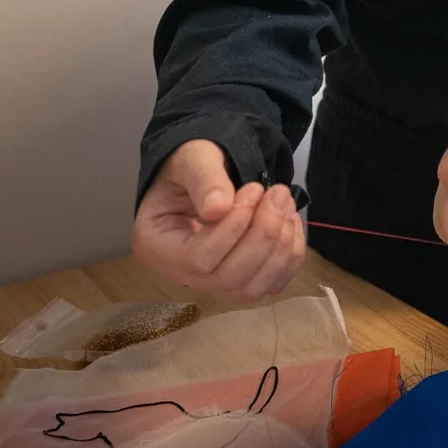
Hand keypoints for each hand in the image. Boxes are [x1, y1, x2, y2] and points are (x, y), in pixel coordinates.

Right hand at [131, 138, 304, 302]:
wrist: (204, 174)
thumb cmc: (191, 165)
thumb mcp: (192, 159)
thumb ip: (204, 180)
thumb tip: (219, 208)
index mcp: (158, 247)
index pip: (197, 258)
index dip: (233, 228)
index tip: (254, 189)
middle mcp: (182, 275)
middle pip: (228, 278)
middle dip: (263, 235)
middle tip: (278, 193)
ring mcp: (213, 284)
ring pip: (253, 288)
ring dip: (280, 245)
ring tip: (284, 202)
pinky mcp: (243, 282)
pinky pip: (272, 284)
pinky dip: (290, 255)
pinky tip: (289, 220)